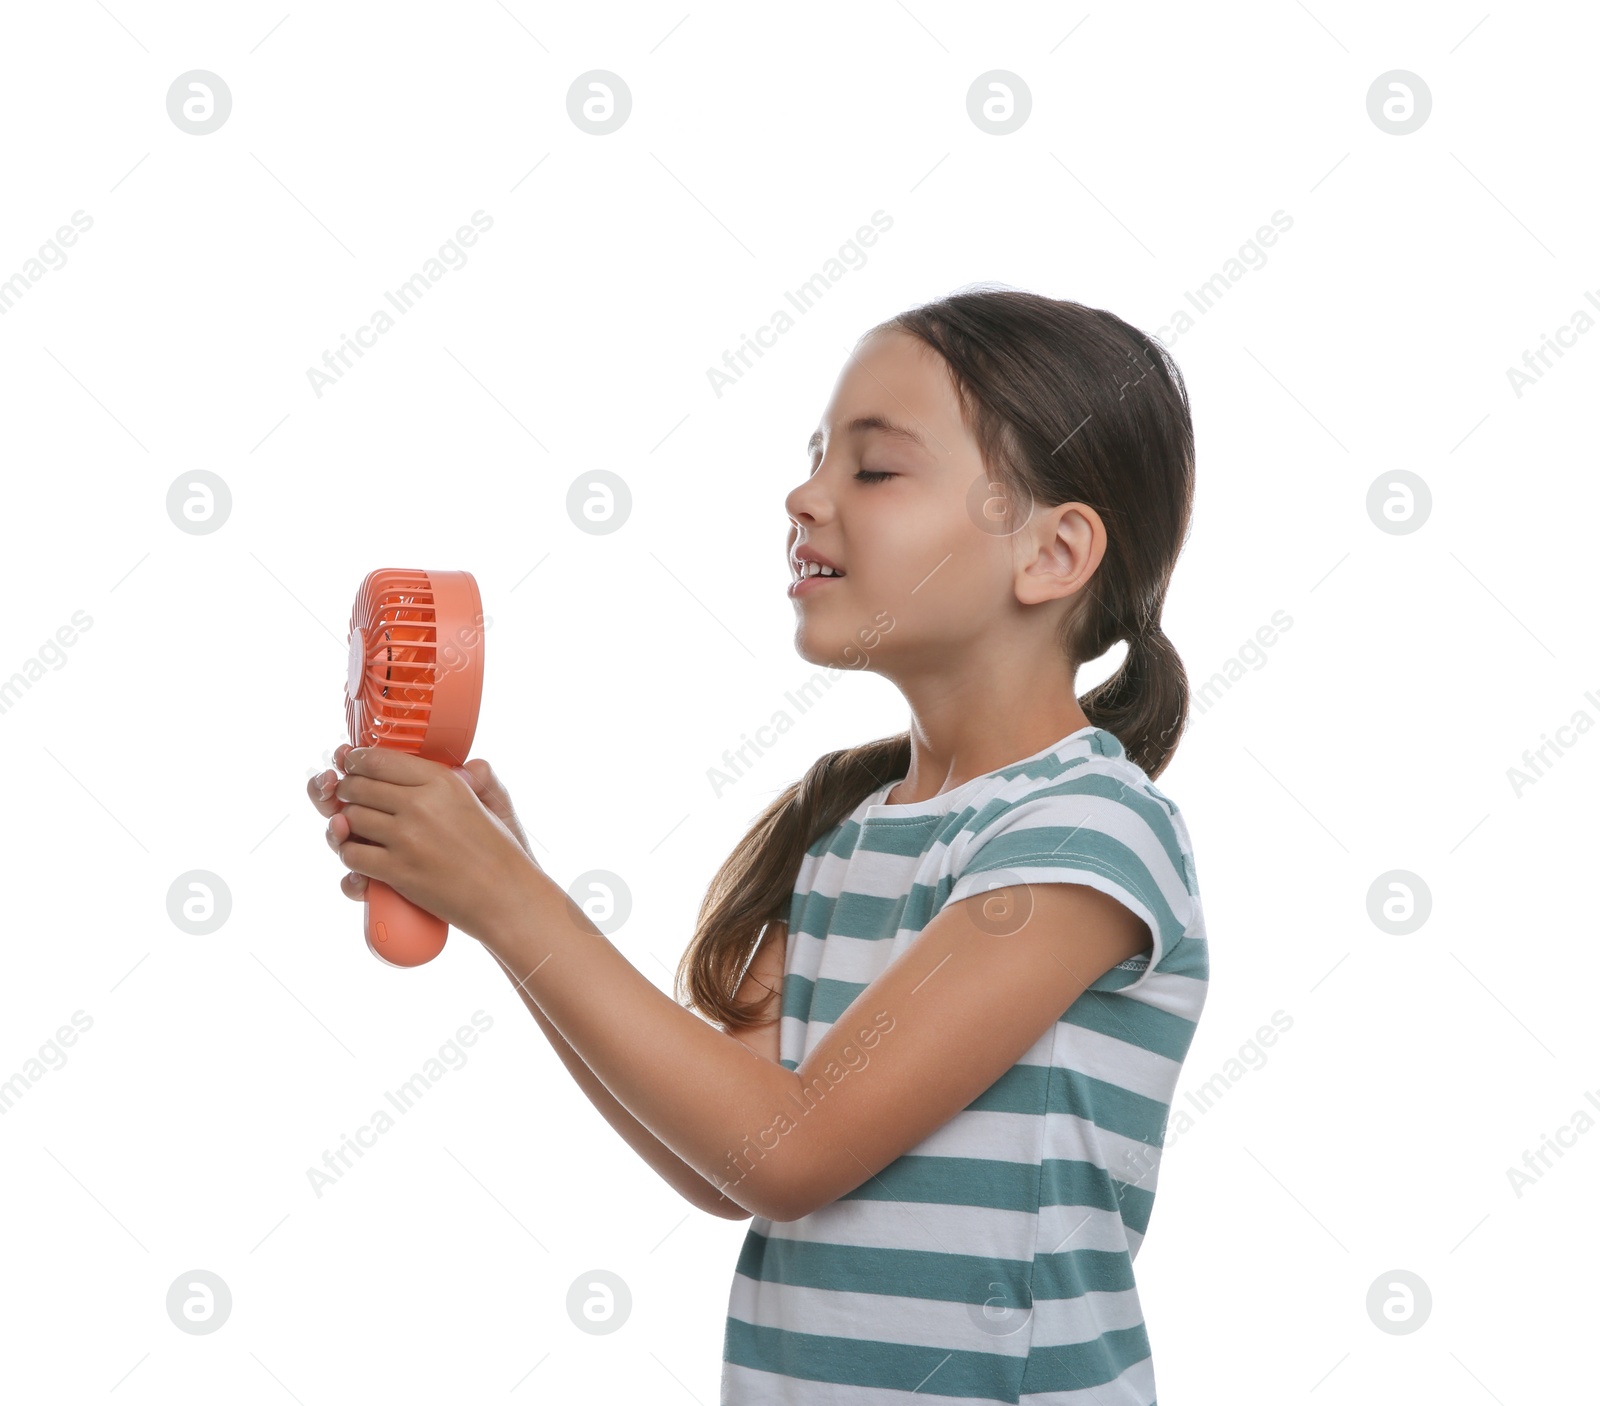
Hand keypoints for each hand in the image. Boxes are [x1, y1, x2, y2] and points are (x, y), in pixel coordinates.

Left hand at [306, 743, 544, 941]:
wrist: (506, 897)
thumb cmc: (500, 852)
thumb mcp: (491, 802)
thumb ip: (475, 777)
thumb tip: (462, 765)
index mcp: (442, 781)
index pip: (378, 759)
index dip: (356, 761)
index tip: (352, 766)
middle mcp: (421, 804)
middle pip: (357, 786)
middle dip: (348, 792)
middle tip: (352, 799)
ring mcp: (407, 838)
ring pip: (350, 819)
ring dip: (347, 825)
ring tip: (357, 828)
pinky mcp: (397, 870)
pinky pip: (351, 854)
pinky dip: (350, 854)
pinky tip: (362, 854)